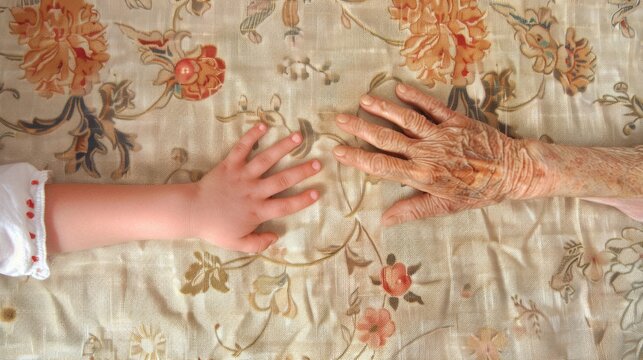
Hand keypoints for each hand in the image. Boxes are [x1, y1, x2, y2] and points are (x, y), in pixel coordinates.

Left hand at [189, 123, 320, 251]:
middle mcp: (254, 191)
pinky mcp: (229, 165)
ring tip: (298, 137)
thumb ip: (258, 243)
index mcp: (258, 211)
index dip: (303, 200)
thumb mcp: (237, 244)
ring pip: (266, 160)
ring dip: (283, 147)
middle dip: (302, 171)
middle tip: (318, 163)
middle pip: (282, 180)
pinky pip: (241, 148)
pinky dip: (251, 136)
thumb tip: (276, 237)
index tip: (318, 192)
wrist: (191, 212)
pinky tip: (263, 125)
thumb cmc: (215, 228)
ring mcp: (242, 176)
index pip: (286, 206)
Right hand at [333, 84, 543, 225]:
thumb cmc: (478, 192)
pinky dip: (415, 97)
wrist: (514, 171)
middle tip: (339, 119)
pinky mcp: (455, 120)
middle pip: (387, 138)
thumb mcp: (445, 207)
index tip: (338, 151)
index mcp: (422, 175)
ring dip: (382, 109)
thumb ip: (412, 211)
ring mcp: (441, 134)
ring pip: (405, 119)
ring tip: (363, 100)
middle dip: (360, 128)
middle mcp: (427, 152)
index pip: (381, 166)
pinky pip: (431, 106)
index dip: (358, 158)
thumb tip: (384, 221)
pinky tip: (398, 89)